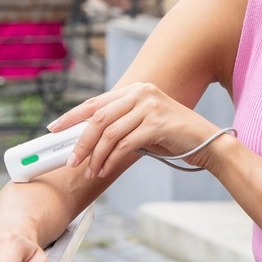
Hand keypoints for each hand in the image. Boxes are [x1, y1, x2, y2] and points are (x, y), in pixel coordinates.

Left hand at [57, 83, 218, 178]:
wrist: (207, 143)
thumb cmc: (173, 137)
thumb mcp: (144, 125)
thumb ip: (121, 125)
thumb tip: (87, 141)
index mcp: (135, 89)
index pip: (96, 101)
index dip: (72, 115)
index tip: (54, 128)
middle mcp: (141, 92)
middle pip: (99, 118)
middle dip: (81, 142)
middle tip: (71, 161)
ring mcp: (150, 106)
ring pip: (110, 133)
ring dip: (96, 156)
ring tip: (91, 171)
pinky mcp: (157, 124)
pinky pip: (125, 145)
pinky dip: (111, 160)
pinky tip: (106, 170)